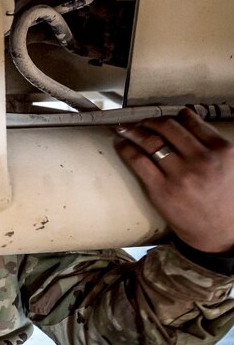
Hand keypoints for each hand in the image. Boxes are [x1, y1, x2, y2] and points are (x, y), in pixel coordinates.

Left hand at [114, 108, 233, 253]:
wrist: (219, 232)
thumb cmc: (223, 196)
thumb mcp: (229, 164)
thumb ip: (210, 141)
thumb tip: (184, 116)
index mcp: (222, 150)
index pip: (190, 121)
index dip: (172, 114)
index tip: (160, 113)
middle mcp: (202, 160)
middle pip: (167, 128)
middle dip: (148, 121)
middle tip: (137, 120)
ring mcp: (181, 175)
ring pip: (150, 142)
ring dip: (132, 131)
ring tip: (123, 128)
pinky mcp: (162, 190)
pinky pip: (139, 161)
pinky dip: (126, 149)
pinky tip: (121, 145)